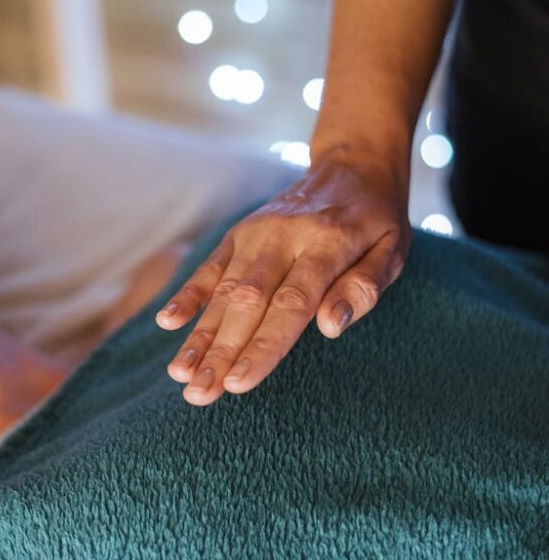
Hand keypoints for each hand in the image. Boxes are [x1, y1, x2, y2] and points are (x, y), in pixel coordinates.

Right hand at [155, 143, 412, 405]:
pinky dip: (188, 294)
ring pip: (223, 289)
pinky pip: (211, 266)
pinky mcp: (240, 233)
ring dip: (201, 334)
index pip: (292, 303)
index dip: (263, 345)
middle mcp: (285, 237)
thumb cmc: (377, 219)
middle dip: (221, 351)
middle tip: (198, 396)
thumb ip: (364, 287)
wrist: (353, 164)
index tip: (238, 383)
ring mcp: (257, 232)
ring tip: (180, 376)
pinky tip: (167, 323)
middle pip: (248, 301)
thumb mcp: (392, 250)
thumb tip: (330, 327)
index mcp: (328, 243)